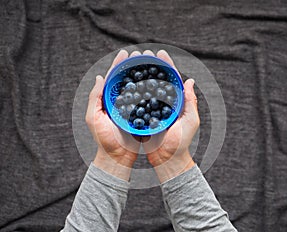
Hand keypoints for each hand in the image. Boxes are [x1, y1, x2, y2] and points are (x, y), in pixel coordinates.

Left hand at [85, 50, 140, 179]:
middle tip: (140, 55)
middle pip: (126, 80)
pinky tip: (156, 83)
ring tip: (148, 64)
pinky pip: (144, 101)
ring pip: (136, 88)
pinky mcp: (139, 116)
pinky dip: (149, 91)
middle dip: (132, 66)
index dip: (118, 65)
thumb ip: (95, 98)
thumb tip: (99, 78)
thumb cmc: (104, 140)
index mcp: (107, 101)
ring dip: (142, 75)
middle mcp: (118, 102)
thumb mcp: (94, 119)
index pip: (112, 78)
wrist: (117, 158)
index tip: (125, 53)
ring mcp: (129, 109)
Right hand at [141, 50, 199, 182]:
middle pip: (157, 80)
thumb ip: (191, 103)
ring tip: (133, 64)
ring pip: (145, 90)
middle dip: (150, 66)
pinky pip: (137, 103)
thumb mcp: (190, 122)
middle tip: (143, 55)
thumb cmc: (181, 143)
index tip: (160, 53)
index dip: (166, 65)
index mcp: (176, 103)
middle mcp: (164, 104)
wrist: (168, 161)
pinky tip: (126, 84)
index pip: (172, 79)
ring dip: (140, 76)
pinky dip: (132, 93)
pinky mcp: (143, 118)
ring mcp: (153, 111)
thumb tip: (190, 81)